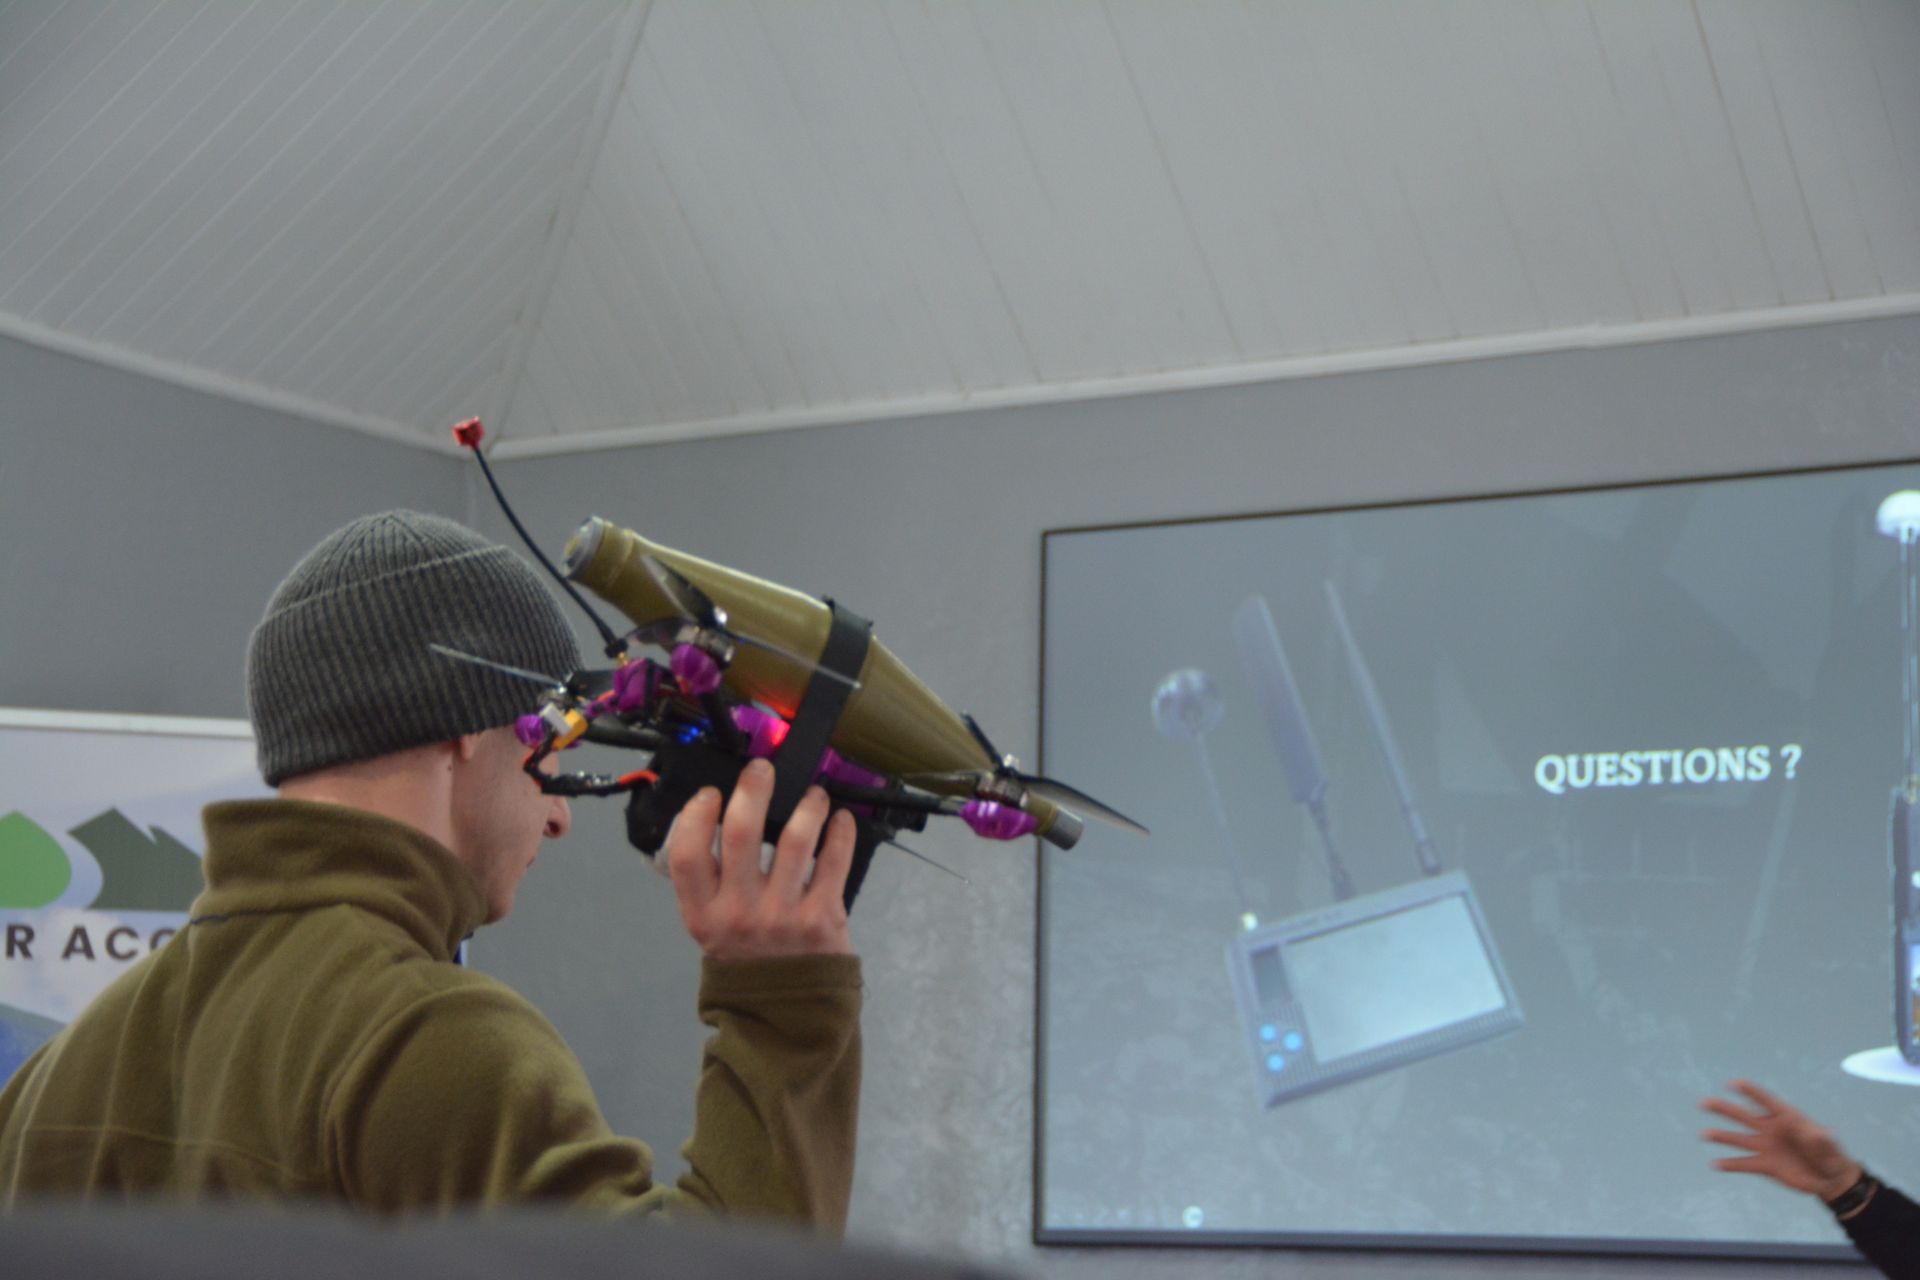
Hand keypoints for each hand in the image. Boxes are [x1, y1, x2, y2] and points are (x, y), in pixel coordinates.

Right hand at [665, 758, 855, 960]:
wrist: (786, 1011)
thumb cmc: (745, 956)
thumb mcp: (710, 927)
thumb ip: (707, 882)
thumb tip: (712, 817)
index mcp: (703, 914)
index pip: (687, 854)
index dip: (695, 815)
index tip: (711, 794)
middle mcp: (739, 913)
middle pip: (741, 833)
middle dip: (753, 789)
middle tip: (763, 769)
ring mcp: (783, 915)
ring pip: (796, 839)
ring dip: (807, 805)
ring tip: (813, 794)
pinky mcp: (823, 917)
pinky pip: (835, 861)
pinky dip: (840, 832)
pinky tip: (840, 819)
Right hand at [1700, 1080, 1861, 1200]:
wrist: (1829, 1179)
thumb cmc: (1831, 1155)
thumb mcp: (1829, 1145)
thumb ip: (1820, 1139)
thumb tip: (1810, 1132)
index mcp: (1786, 1118)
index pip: (1766, 1101)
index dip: (1751, 1092)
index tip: (1734, 1084)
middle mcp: (1771, 1130)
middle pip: (1744, 1116)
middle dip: (1724, 1109)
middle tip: (1705, 1103)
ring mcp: (1766, 1147)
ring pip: (1739, 1139)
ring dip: (1722, 1136)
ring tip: (1705, 1134)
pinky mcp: (1765, 1166)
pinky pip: (1745, 1164)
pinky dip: (1730, 1165)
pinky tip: (1715, 1165)